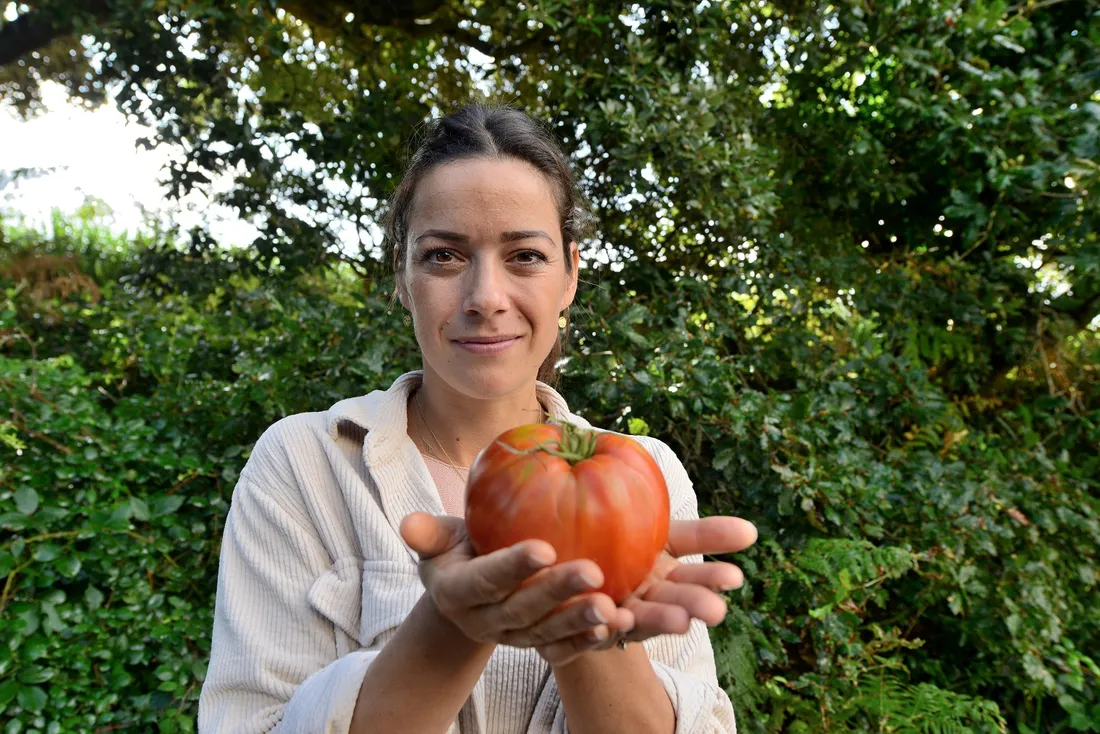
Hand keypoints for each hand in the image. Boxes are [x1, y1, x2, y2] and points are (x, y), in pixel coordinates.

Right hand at [399, 512, 623, 664]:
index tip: (544, 548)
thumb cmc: (460, 549)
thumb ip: (427, 533)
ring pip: (546, 633)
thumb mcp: (440, 540)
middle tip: (592, 572)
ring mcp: (511, 637)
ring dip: (579, 622)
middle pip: (522, 609)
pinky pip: (562, 649)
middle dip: (557, 592)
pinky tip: (616, 626)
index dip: (512, 567)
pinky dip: (588, 641)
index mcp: (457, 593)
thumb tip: (408, 524)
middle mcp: (484, 621)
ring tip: (612, 608)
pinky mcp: (536, 645)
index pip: (485, 579)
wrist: (470, 589)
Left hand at [535, 516, 757, 661]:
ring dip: (661, 621)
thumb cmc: (618, 540)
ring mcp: (619, 616)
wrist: (562, 565)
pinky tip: (617, 618)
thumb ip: (701, 534)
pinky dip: (607, 625)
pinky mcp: (586, 629)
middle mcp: (648, 599)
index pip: (696, 576)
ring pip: (642, 620)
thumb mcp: (660, 530)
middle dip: (695, 606)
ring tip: (680, 620)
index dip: (712, 578)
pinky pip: (594, 629)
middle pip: (675, 602)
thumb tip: (754, 531)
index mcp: (668, 575)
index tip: (734, 577)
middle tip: (716, 610)